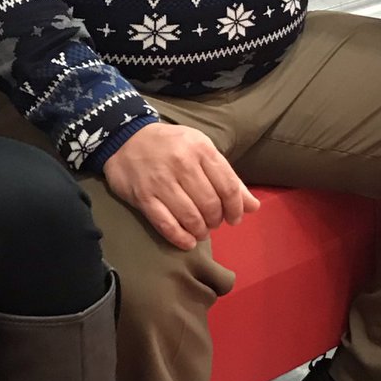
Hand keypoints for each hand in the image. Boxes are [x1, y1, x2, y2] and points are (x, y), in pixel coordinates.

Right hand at [102, 123, 258, 249]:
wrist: (126, 138)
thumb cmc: (171, 145)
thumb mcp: (200, 150)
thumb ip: (227, 177)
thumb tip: (254, 207)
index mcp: (200, 148)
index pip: (228, 186)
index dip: (236, 208)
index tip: (234, 218)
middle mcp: (182, 163)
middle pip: (211, 204)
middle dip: (216, 220)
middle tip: (213, 222)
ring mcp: (161, 181)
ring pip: (191, 217)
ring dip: (200, 231)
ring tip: (200, 230)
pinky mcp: (143, 197)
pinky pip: (167, 225)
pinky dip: (181, 238)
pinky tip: (187, 241)